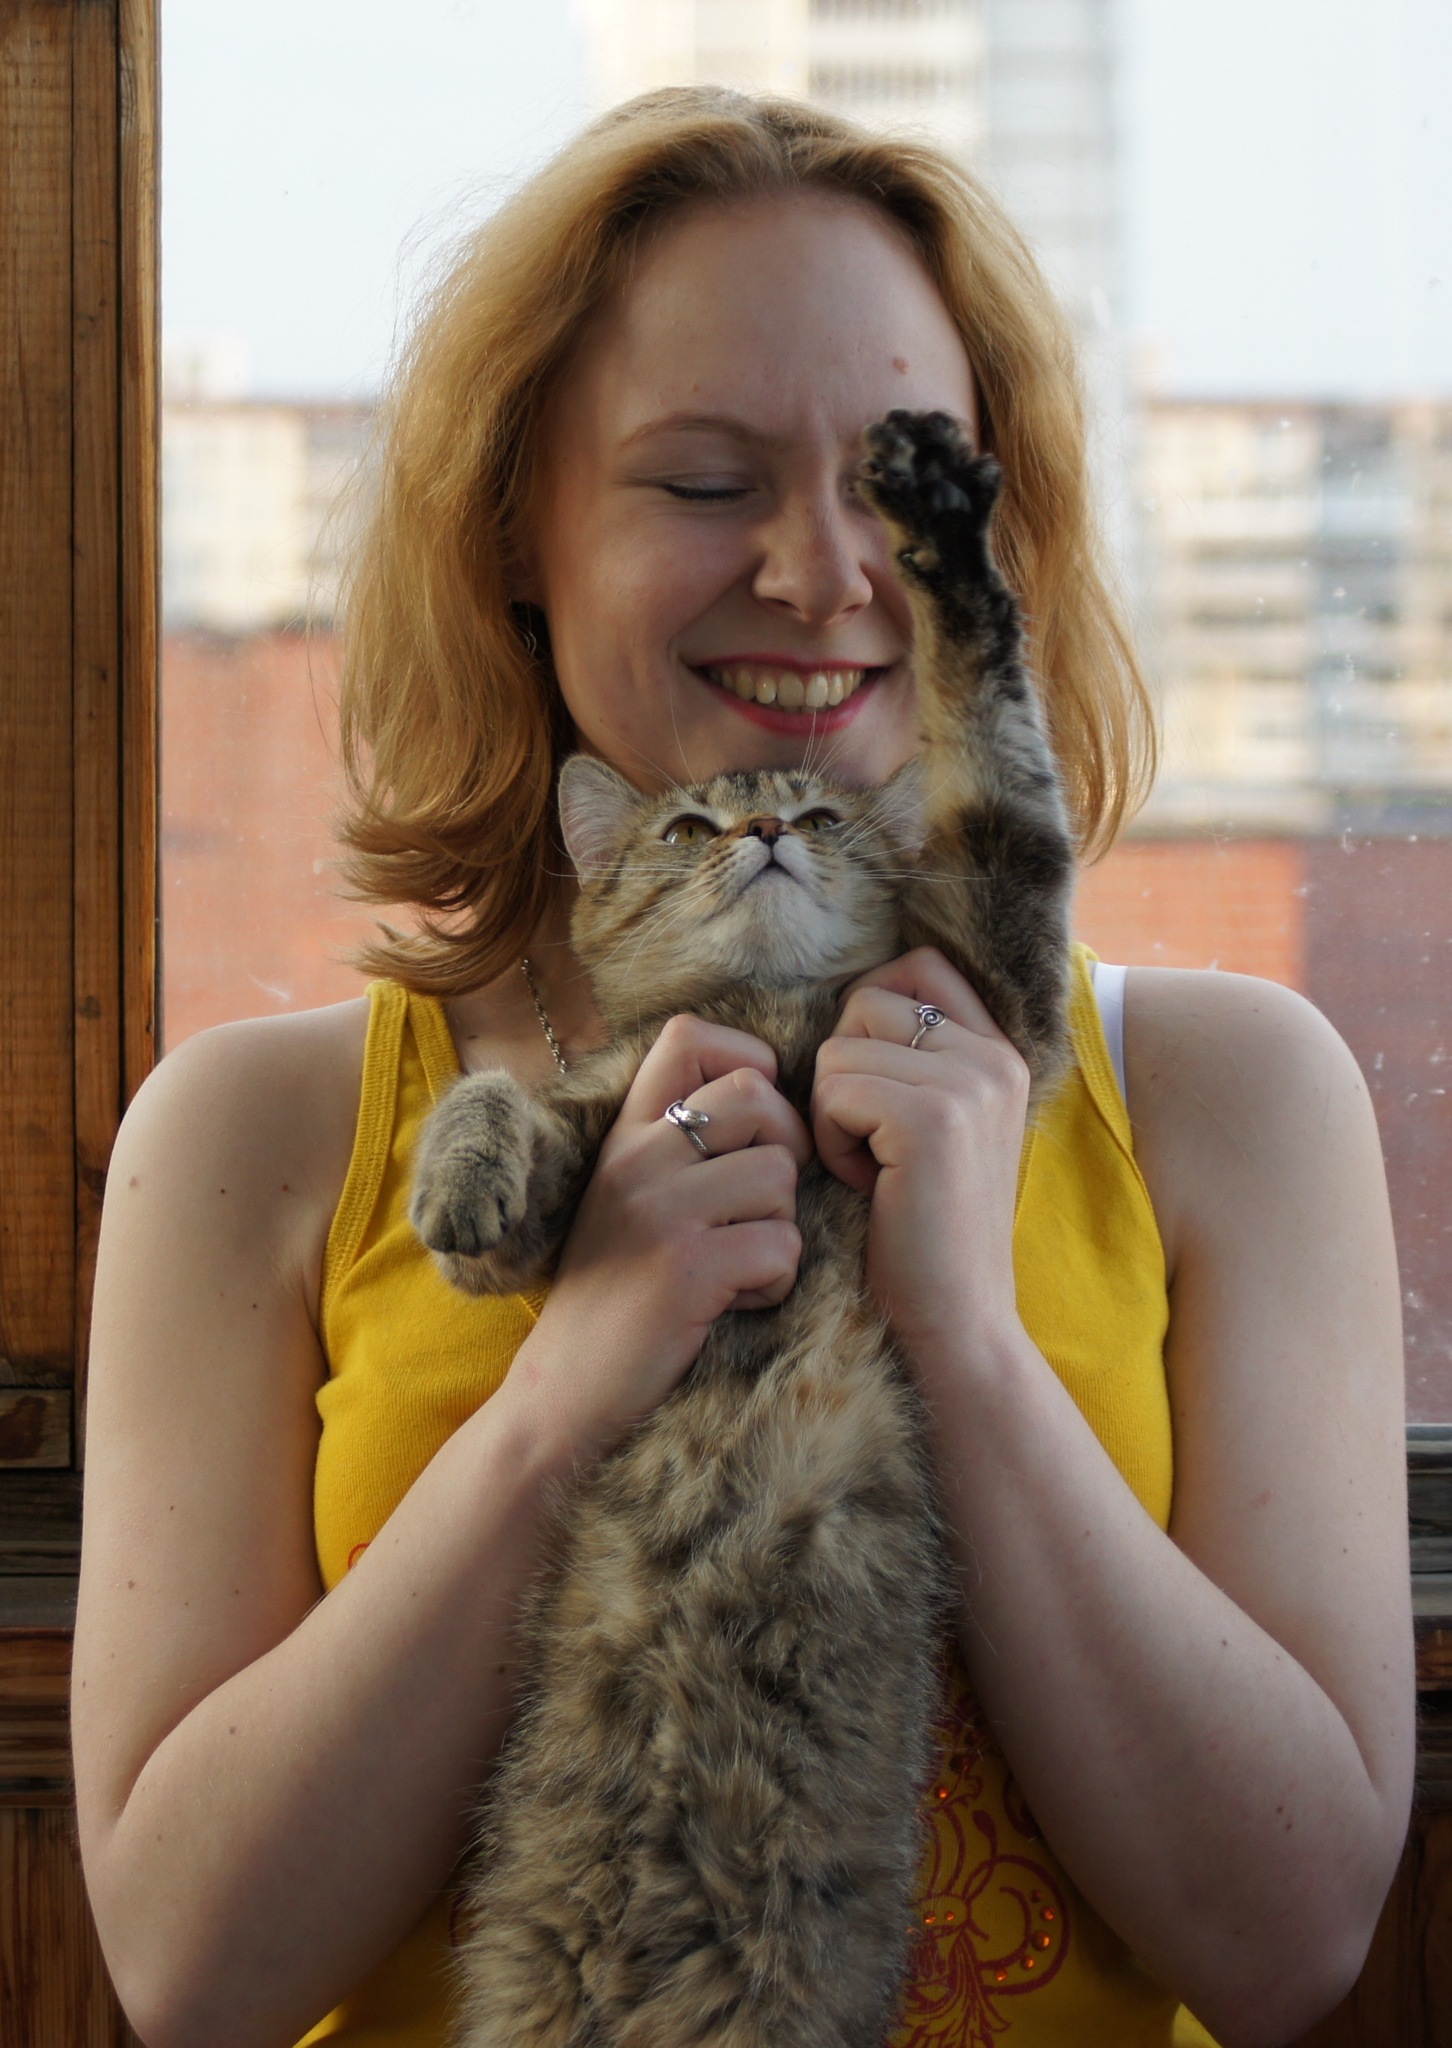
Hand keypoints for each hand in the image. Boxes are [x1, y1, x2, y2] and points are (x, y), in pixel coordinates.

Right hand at [517, 1016, 810, 1458]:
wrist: (563, 1394)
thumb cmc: (614, 1297)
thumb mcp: (628, 1200)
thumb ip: (678, 1147)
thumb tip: (770, 1098)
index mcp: (625, 1135)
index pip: (690, 1035)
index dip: (749, 1063)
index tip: (755, 1126)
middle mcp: (638, 1158)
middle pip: (759, 1098)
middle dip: (784, 1152)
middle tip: (758, 1209)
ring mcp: (660, 1211)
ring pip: (781, 1174)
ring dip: (779, 1228)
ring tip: (736, 1266)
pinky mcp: (687, 1269)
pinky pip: (782, 1244)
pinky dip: (774, 1282)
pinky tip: (732, 1303)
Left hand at [812, 949, 1029, 1380]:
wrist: (956, 1325)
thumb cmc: (922, 1234)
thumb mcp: (932, 1130)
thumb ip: (913, 1061)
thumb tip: (849, 998)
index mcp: (1001, 1053)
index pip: (918, 965)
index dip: (869, 1014)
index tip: (868, 1089)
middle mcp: (996, 1057)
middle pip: (866, 1002)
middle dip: (844, 1071)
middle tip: (873, 1145)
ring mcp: (970, 1083)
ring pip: (840, 1047)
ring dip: (833, 1113)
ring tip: (874, 1171)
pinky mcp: (932, 1118)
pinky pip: (833, 1088)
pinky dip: (831, 1141)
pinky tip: (868, 1187)